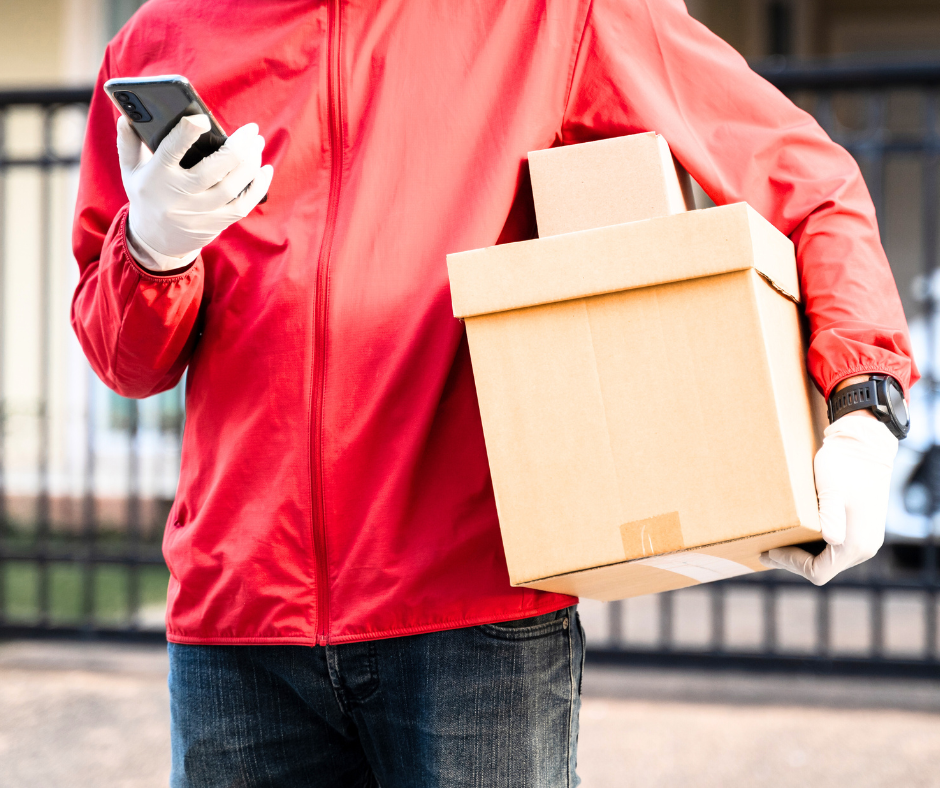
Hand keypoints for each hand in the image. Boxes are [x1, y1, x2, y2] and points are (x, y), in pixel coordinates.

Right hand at [116, 114, 273, 270]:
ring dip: (250, 163)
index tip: (202, 118)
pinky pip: (244, 204)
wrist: (157, 239)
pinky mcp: (218, 222)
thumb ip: (129, 142)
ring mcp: (201, 211)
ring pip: (233, 186)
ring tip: (257, 144)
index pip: (171, 151)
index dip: (186, 133)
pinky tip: (265, 169)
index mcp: (157, 177)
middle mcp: (181, 196)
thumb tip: (126, 117)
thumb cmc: (146, 194)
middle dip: (238, 147)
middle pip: (214, 169)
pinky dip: (258, 187)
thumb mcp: (131, 170)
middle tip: (252, 129)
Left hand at [759, 412, 897, 584]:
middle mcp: (865, 548)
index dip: (791, 564)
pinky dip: (814, 545)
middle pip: (823, 568)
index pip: (818, 572)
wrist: (865, 445)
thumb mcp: (831, 489)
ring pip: (829, 559)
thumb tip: (831, 540)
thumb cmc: (844, 465)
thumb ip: (830, 515)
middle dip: (793, 560)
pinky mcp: (863, 529)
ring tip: (778, 540)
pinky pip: (836, 548)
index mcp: (856, 544)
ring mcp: (866, 540)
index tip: (770, 549)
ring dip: (803, 553)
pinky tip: (796, 531)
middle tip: (765, 548)